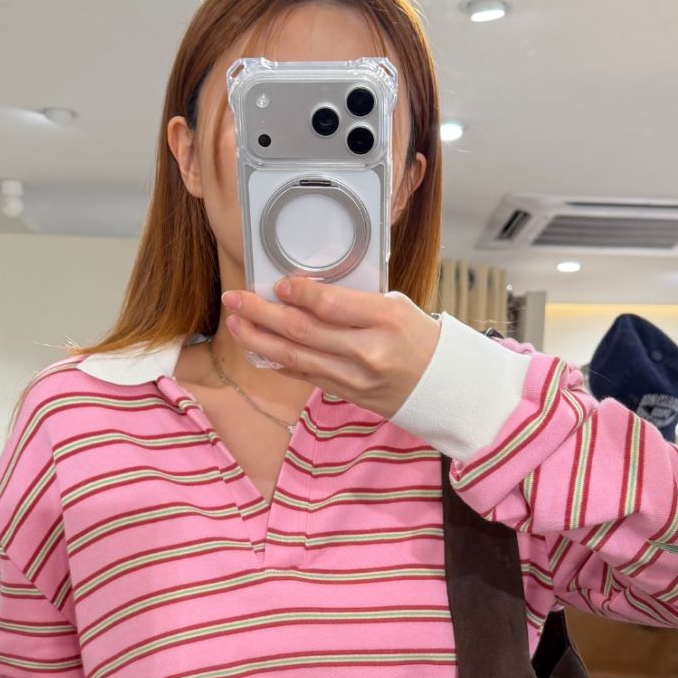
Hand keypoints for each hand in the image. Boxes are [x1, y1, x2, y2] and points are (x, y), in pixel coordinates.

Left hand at [220, 277, 441, 419]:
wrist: (443, 385)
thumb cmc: (420, 338)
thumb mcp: (397, 306)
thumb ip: (353, 302)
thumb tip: (304, 294)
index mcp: (385, 319)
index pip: (330, 305)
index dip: (298, 293)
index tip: (277, 283)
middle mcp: (367, 352)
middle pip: (302, 331)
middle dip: (261, 313)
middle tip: (234, 298)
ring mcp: (354, 378)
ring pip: (295, 357)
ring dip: (259, 340)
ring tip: (234, 323)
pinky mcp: (347, 394)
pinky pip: (304, 375)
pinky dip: (278, 362)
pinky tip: (257, 350)